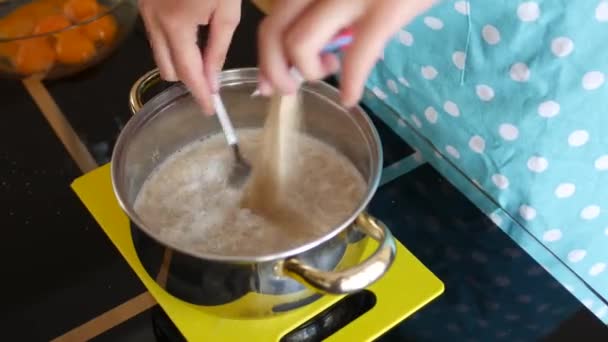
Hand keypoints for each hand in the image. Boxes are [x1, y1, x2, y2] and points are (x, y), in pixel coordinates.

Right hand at [139, 0, 240, 113]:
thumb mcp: (227, 9)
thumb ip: (218, 49)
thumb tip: (212, 82)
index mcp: (176, 23)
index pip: (187, 71)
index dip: (199, 93)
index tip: (209, 109)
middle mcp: (153, 20)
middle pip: (167, 69)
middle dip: (188, 78)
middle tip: (210, 79)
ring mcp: (144, 11)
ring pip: (158, 54)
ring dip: (179, 60)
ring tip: (202, 54)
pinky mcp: (142, 3)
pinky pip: (155, 35)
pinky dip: (172, 42)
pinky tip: (191, 33)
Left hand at [257, 0, 434, 105]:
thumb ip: (321, 8)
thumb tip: (303, 49)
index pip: (270, 17)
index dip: (265, 57)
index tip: (268, 82)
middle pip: (272, 33)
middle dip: (276, 72)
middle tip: (293, 88)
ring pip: (299, 45)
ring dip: (309, 73)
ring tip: (329, 70)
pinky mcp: (385, 9)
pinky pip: (356, 58)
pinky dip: (351, 86)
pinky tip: (351, 98)